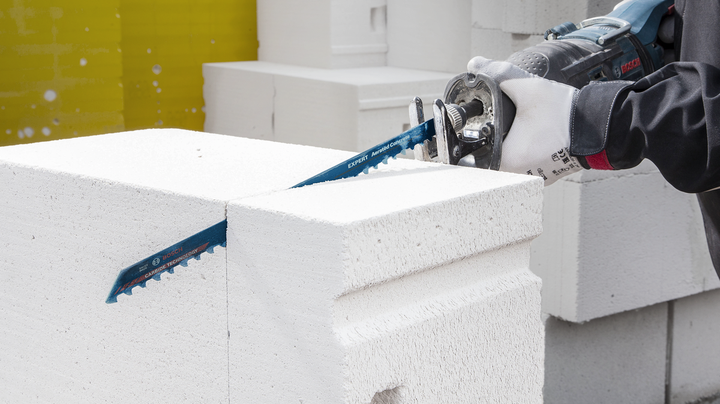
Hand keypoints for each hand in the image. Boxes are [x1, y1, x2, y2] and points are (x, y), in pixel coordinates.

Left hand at [467, 56, 582, 184]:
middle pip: (494, 161)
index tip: (475, 134)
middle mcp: (520, 174)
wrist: (599, 125)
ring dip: (510, 149)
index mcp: (509, 160)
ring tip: (513, 133)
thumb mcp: (527, 89)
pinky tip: (530, 139)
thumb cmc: (564, 113)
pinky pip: (529, 165)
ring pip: (512, 165)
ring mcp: (535, 176)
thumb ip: (498, 75)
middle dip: (492, 144)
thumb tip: (475, 65)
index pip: (477, 159)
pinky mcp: (548, 174)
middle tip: (495, 129)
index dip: (474, 144)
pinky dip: (527, 153)